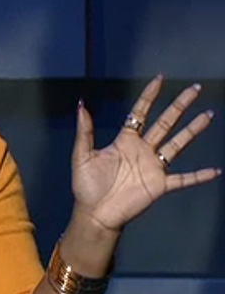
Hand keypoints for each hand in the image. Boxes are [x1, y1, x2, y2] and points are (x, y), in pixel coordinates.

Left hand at [70, 74, 220, 231]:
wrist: (94, 213)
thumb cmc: (86, 185)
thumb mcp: (82, 155)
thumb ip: (85, 131)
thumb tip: (81, 105)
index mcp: (124, 140)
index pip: (140, 112)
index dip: (149, 96)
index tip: (160, 79)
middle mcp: (142, 150)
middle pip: (165, 123)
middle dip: (179, 106)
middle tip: (194, 89)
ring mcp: (153, 167)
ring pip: (178, 144)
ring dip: (192, 130)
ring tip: (208, 115)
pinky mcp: (159, 185)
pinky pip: (183, 179)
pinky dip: (199, 176)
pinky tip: (215, 170)